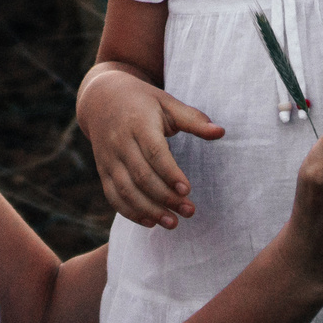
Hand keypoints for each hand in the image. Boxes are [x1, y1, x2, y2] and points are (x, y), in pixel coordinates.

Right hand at [77, 65, 225, 229]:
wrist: (101, 99)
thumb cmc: (143, 102)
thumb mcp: (167, 103)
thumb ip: (193, 119)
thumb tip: (221, 132)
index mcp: (139, 123)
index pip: (154, 152)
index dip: (170, 173)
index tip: (187, 190)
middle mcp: (120, 142)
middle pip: (141, 175)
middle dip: (165, 197)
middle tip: (189, 211)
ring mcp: (109, 158)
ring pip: (126, 190)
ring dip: (149, 210)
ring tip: (173, 223)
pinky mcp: (103, 170)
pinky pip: (113, 196)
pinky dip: (130, 212)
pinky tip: (150, 222)